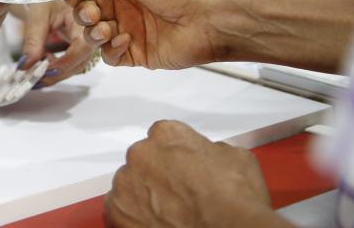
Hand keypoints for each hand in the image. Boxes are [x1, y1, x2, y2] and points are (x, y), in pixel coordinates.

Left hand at [19, 0, 94, 87]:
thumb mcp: (39, 14)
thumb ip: (34, 40)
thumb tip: (25, 67)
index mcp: (86, 18)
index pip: (82, 46)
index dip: (66, 61)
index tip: (46, 70)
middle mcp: (92, 32)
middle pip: (82, 61)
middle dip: (58, 73)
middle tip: (36, 79)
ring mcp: (89, 42)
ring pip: (77, 66)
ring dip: (56, 74)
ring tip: (34, 75)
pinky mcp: (82, 48)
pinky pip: (73, 64)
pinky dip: (56, 69)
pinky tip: (41, 68)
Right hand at [66, 0, 222, 69]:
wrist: (210, 18)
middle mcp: (125, 5)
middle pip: (88, 10)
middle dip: (83, 12)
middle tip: (92, 12)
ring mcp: (129, 29)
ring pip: (95, 34)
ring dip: (94, 31)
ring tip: (105, 27)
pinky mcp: (136, 53)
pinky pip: (111, 55)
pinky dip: (112, 48)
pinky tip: (125, 39)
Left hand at [105, 120, 278, 227]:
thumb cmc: (235, 198)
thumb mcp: (236, 157)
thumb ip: (210, 149)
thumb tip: (208, 155)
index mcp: (166, 133)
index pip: (161, 137)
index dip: (173, 155)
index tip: (181, 169)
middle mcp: (141, 153)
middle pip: (142, 160)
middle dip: (156, 174)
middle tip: (177, 194)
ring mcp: (126, 183)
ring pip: (129, 185)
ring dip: (143, 195)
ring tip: (167, 213)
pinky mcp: (117, 212)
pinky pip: (118, 211)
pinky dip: (132, 217)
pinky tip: (153, 223)